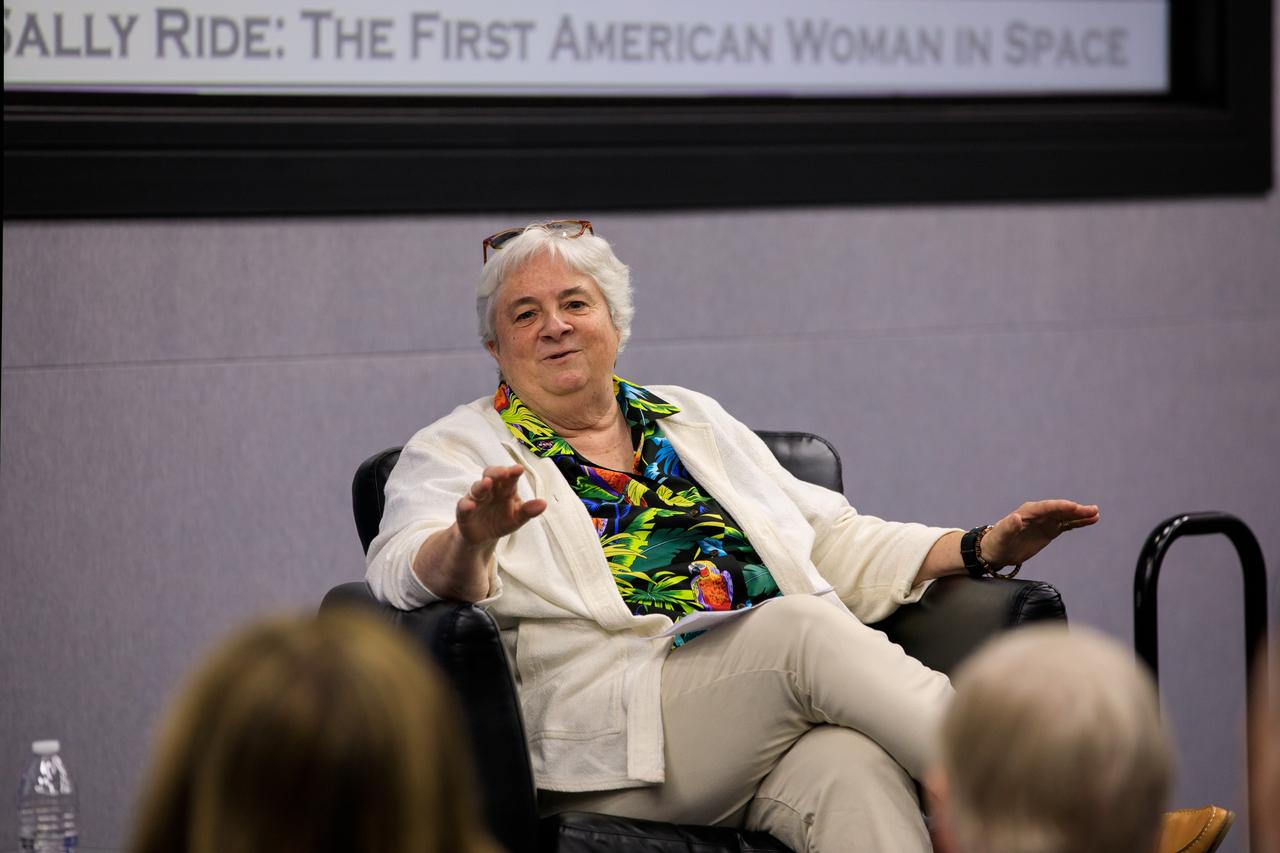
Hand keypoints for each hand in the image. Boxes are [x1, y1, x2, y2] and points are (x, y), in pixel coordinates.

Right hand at [456, 465, 546, 547]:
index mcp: (505, 489)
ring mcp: (476, 499)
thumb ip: (528, 511)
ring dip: (481, 485)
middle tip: (504, 472)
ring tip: (487, 483)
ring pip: (476, 488)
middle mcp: (490, 490)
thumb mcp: (517, 518)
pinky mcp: (464, 512)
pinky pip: (463, 506)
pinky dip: (466, 505)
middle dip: (496, 472)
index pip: (509, 477)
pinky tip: (470, 505)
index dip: (513, 472)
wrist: (483, 536)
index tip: (519, 469)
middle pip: (490, 475)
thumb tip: (544, 504)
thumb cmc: (502, 520)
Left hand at [982, 500, 1099, 566]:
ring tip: (1096, 514)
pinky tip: (1091, 520)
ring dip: (1080, 515)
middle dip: (1075, 510)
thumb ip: (1009, 527)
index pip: (1047, 507)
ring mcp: (1045, 521)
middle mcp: (1039, 514)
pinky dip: (1078, 523)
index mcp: (1027, 512)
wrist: (997, 550)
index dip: (1061, 507)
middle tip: (1092, 510)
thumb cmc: (997, 542)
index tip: (1075, 507)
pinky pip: (1067, 525)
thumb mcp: (1002, 536)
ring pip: (1066, 516)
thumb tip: (1016, 518)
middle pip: (1060, 510)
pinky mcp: (1050, 530)